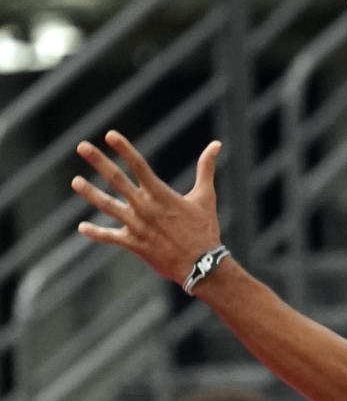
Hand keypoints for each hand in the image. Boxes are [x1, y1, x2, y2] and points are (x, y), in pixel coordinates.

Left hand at [73, 131, 222, 285]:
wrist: (202, 265)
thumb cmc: (205, 229)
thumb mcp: (206, 196)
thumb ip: (206, 169)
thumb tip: (216, 145)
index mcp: (161, 194)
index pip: (139, 165)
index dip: (124, 149)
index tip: (109, 135)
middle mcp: (145, 207)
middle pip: (117, 179)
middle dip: (98, 161)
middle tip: (81, 146)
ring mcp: (137, 226)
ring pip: (108, 206)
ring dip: (90, 193)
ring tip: (75, 181)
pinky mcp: (134, 244)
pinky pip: (111, 237)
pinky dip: (96, 233)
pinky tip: (82, 227)